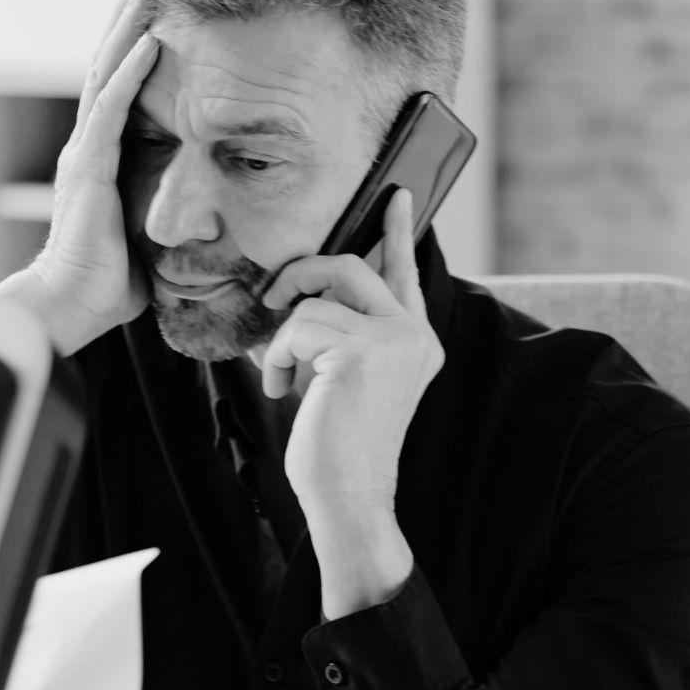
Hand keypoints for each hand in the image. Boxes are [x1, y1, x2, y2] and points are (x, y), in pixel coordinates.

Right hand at [0, 0, 158, 354]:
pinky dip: (129, 74)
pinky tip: (150, 45)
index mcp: (96, 165)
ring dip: (127, 37)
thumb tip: (196, 218)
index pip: (114, 98)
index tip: (154, 24)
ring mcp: (83, 156)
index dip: (131, 61)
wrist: (72, 307)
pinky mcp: (88, 168)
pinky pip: (111, 109)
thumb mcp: (141, 236)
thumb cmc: (108, 284)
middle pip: (104, 75)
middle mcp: (84, 151)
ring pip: (105, 79)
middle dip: (125, 31)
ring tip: (146, 1)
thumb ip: (158, 214)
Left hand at [255, 190, 442, 513]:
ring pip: (315, 301)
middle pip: (350, 267)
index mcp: (416, 341)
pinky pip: (298, 327)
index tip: (398, 196)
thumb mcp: (347, 378)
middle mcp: (413, 336)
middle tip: (272, 299)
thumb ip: (343, 333)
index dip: (398, 231)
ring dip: (283, 338)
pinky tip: (282, 390)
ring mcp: (392, 341)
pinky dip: (276, 357)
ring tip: (283, 377)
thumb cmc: (340, 444)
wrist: (349, 493)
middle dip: (301, 276)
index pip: (404, 274)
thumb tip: (302, 295)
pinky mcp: (360, 351)